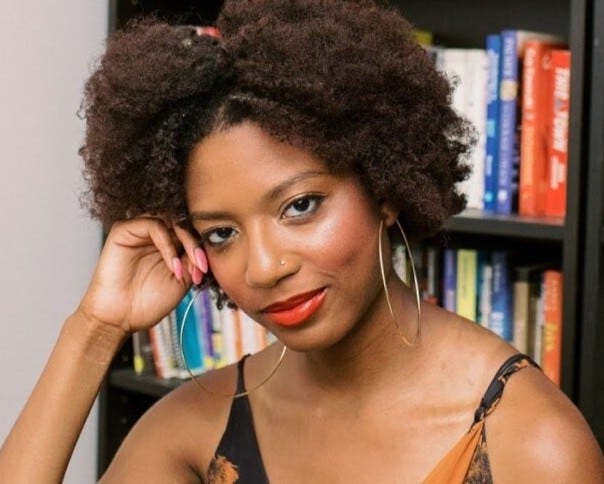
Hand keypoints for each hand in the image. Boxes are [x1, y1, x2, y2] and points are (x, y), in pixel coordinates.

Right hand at [77, 217, 207, 333]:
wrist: (120, 318)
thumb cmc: (148, 302)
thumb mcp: (182, 281)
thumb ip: (193, 260)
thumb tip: (207, 246)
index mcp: (169, 244)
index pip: (191, 231)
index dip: (202, 246)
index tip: (206, 269)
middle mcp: (154, 235)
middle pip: (183, 223)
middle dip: (196, 244)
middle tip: (201, 265)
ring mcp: (139, 231)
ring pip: (171, 220)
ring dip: (185, 242)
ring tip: (185, 269)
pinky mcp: (123, 230)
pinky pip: (153, 224)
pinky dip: (167, 243)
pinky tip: (171, 265)